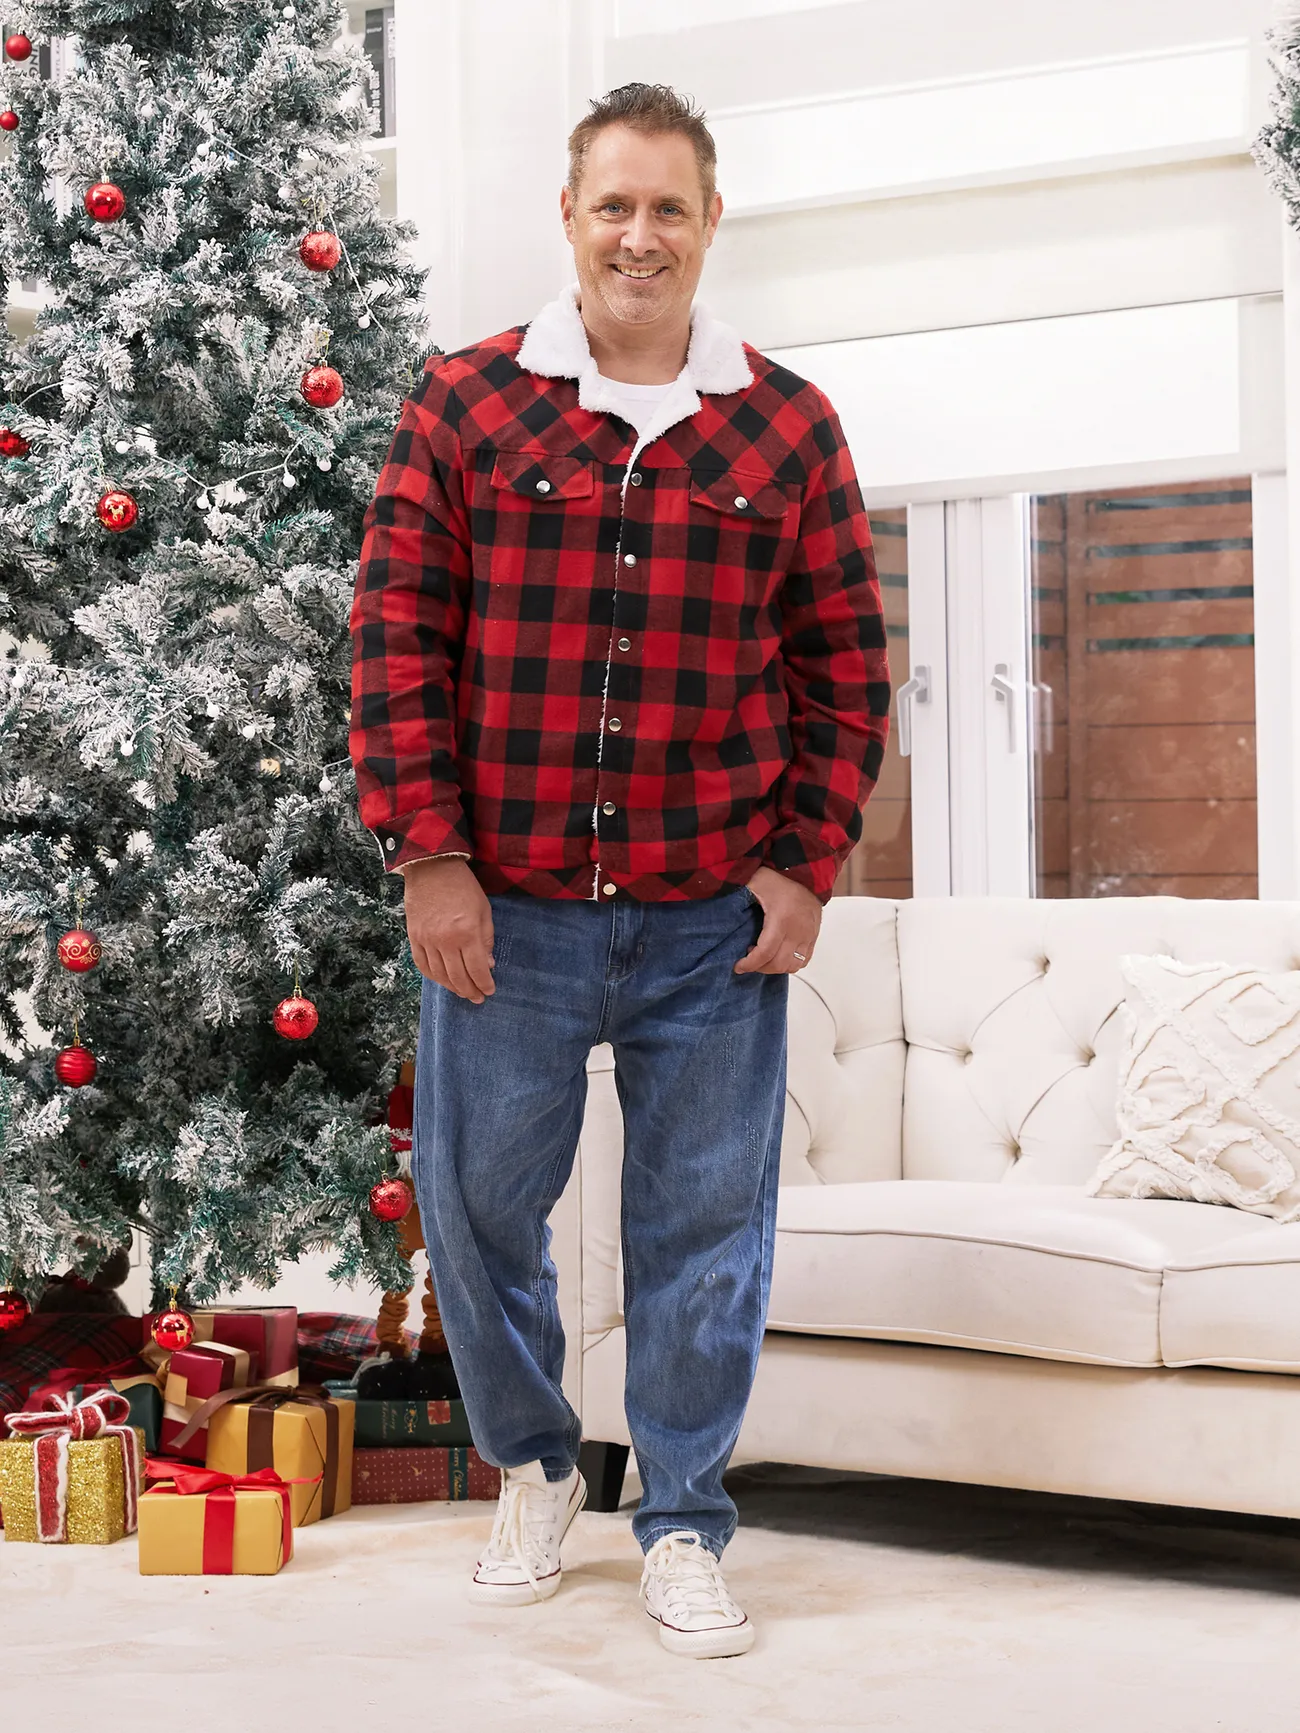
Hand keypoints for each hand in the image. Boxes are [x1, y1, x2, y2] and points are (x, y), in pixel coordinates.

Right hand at [402, 858, 495, 1002]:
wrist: (432, 868)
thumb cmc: (464, 887)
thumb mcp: (484, 911)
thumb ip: (486, 940)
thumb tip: (488, 965)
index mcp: (467, 933)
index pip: (477, 969)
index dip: (484, 984)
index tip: (489, 991)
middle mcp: (445, 940)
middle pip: (458, 977)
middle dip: (470, 991)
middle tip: (477, 998)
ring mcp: (427, 940)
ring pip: (439, 975)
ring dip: (452, 987)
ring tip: (462, 992)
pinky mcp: (414, 937)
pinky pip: (422, 965)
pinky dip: (433, 977)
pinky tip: (442, 981)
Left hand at [733, 865, 821, 975]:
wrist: (806, 873)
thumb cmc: (780, 878)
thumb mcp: (755, 881)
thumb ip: (737, 893)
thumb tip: (716, 904)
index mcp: (781, 918)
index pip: (766, 952)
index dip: (750, 964)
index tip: (738, 966)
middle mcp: (798, 930)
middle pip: (779, 963)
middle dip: (760, 968)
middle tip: (748, 960)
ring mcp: (808, 935)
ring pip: (792, 966)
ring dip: (775, 967)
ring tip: (763, 957)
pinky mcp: (813, 936)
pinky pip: (804, 961)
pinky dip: (789, 964)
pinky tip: (778, 955)